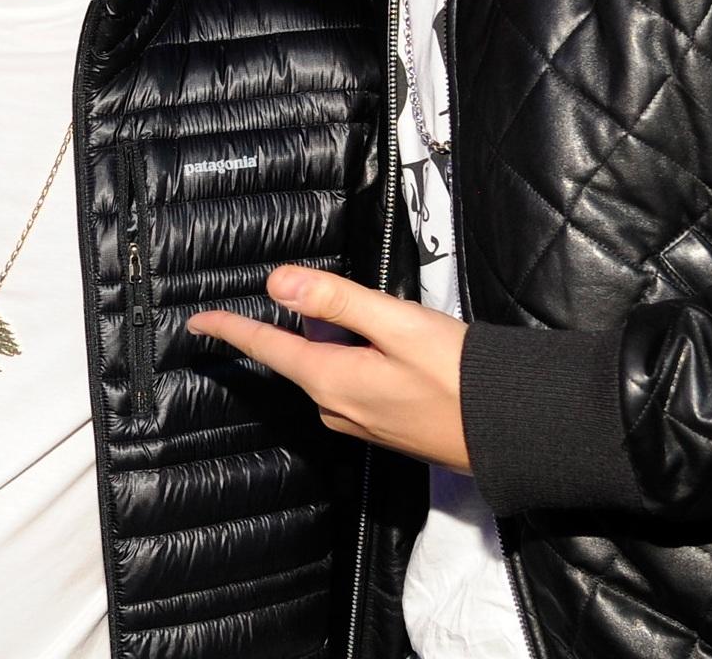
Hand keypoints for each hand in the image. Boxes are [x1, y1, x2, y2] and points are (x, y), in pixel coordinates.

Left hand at [185, 265, 470, 470]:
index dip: (230, 329)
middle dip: (311, 323)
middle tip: (346, 302)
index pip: (267, 348)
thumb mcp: (396, 324)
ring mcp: (362, 423)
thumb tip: (278, 282)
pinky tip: (397, 352)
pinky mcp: (386, 427)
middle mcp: (338, 408)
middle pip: (301, 355)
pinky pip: (353, 386)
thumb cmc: (460, 376)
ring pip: (329, 369)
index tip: (198, 323)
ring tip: (385, 325)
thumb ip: (337, 300)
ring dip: (342, 342)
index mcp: (332, 381)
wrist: (512, 429)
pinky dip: (361, 361)